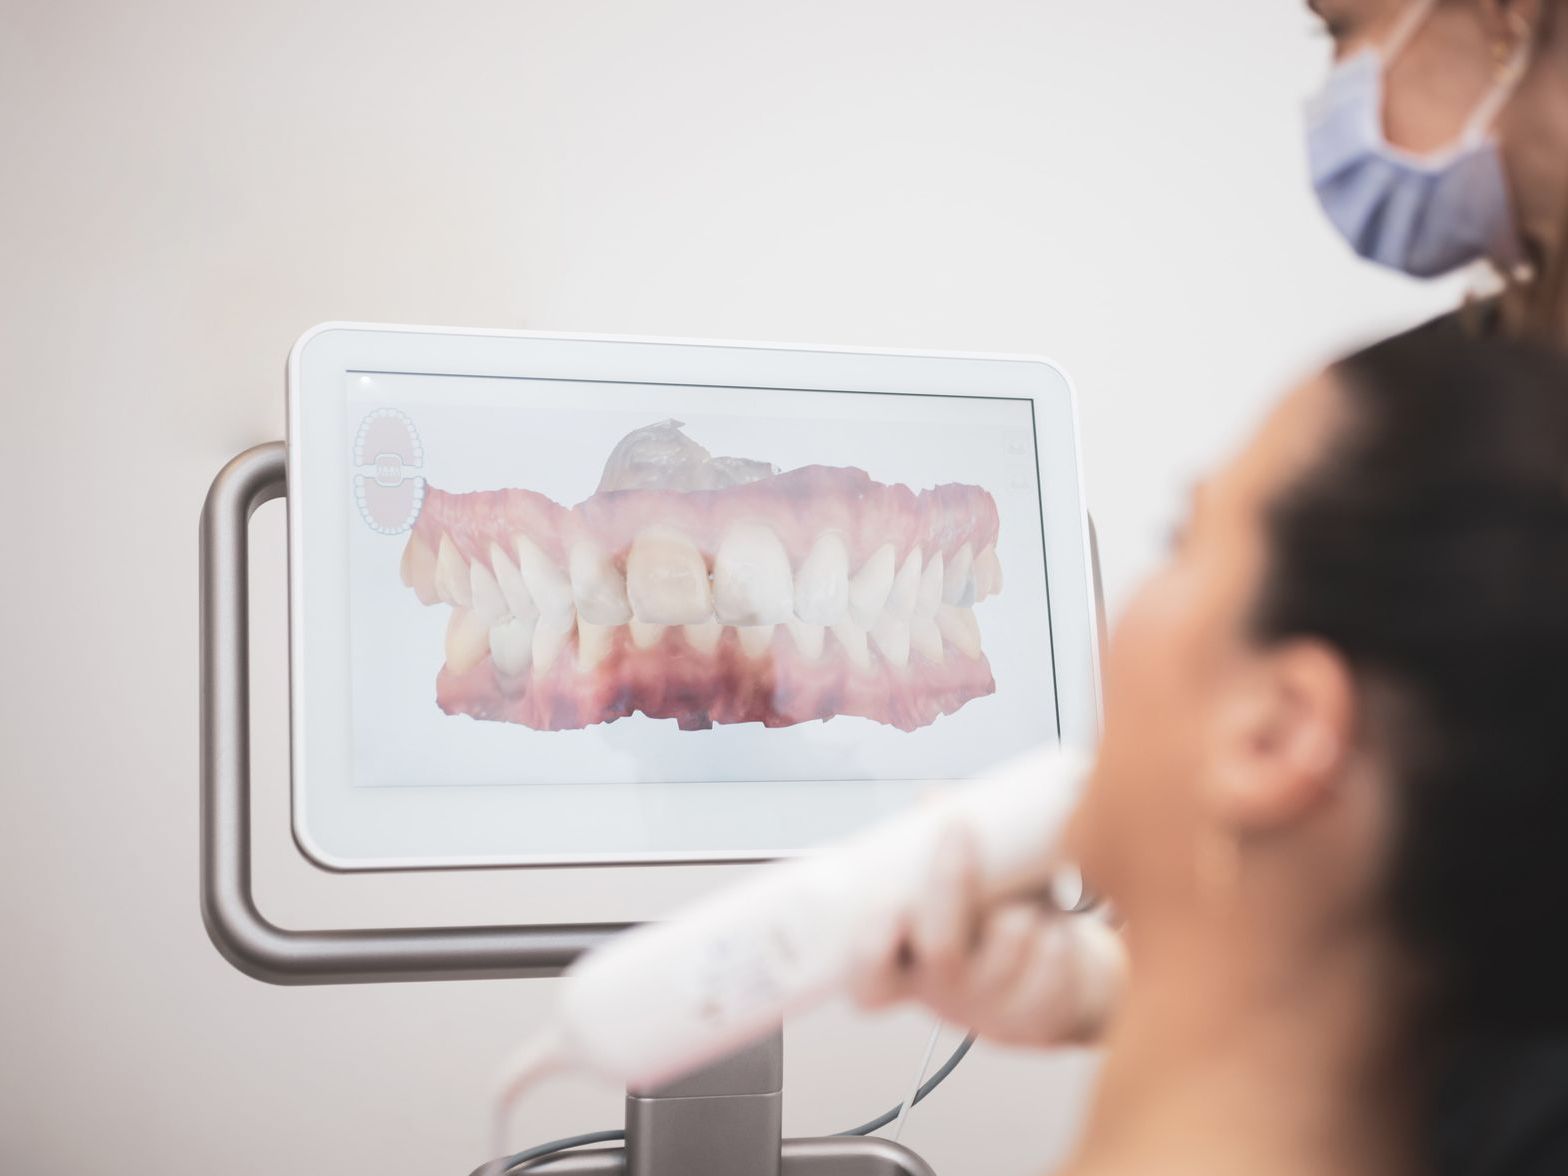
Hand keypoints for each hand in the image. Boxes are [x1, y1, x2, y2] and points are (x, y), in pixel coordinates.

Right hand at [848, 825, 1122, 1048]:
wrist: (1055, 989)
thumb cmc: (989, 935)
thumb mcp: (954, 899)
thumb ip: (936, 851)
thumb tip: (930, 798)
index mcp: (907, 970)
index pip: (870, 979)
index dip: (872, 947)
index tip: (889, 901)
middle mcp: (945, 995)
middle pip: (941, 951)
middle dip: (950, 883)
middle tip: (958, 829)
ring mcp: (993, 1008)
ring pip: (1007, 941)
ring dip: (1021, 903)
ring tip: (1031, 891)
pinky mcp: (1042, 1012)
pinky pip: (1054, 954)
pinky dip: (1059, 925)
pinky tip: (1059, 921)